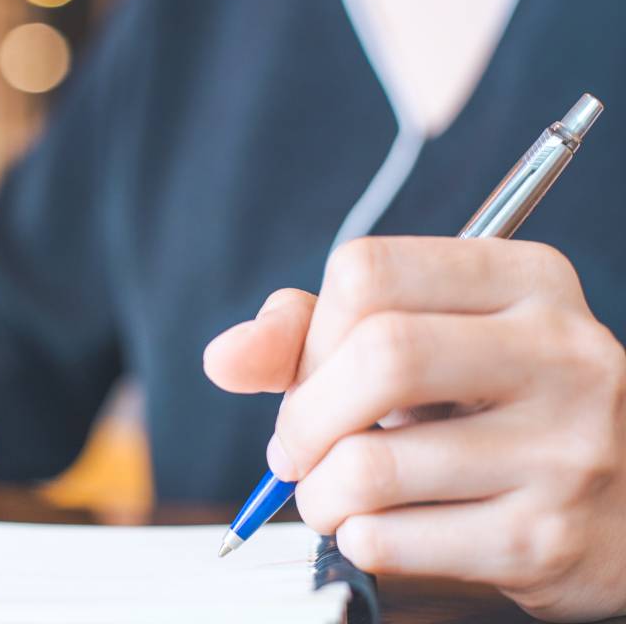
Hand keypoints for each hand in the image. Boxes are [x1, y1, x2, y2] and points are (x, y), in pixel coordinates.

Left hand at [204, 237, 625, 621]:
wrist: (625, 507)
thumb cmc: (500, 410)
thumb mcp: (428, 341)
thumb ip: (316, 332)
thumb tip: (224, 356)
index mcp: (527, 280)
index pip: (368, 271)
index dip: (310, 332)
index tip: (308, 375)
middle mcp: (561, 353)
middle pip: (379, 357)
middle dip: (303, 416)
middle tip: (295, 449)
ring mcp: (564, 450)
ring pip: (371, 465)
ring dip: (317, 493)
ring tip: (331, 495)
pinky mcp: (545, 540)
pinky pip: (389, 539)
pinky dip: (353, 538)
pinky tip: (379, 527)